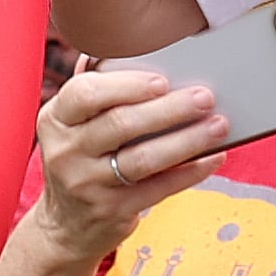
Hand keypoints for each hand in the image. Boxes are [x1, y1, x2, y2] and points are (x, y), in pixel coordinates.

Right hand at [34, 68, 225, 259]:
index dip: (126, 85)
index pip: (85, 94)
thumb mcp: (71, 126)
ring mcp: (88, 184)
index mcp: (55, 119)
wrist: (65, 227)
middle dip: (169, 109)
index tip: (162, 79)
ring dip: (187, 140)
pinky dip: (191, 171)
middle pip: (121, 124)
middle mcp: (66, 152)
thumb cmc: (80, 160)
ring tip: (219, 124)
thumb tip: (111, 48)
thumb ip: (92, 91)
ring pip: (144, 158)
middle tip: (205, 96)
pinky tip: (214, 157)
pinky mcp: (113, 211)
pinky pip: (159, 188)